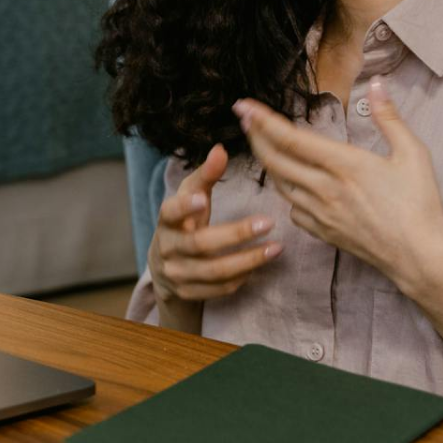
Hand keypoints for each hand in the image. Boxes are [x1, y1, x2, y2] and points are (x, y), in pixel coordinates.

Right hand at [147, 143, 282, 304]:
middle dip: (236, 234)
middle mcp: (168, 248)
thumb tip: (221, 149)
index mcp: (167, 220)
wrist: (166, 267)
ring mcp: (177, 274)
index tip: (203, 199)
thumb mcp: (191, 196)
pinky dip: (241, 278)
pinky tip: (259, 265)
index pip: (170, 212)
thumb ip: (206, 175)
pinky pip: (219, 289)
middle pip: (201, 244)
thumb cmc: (184, 222)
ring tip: (276, 248)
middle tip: (268, 222)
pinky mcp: (188, 293)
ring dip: (248, 260)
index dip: (184, 207)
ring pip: (214, 271)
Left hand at [232, 75, 442, 295]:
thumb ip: (389, 116)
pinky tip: (290, 184)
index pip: (291, 138)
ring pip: (280, 184)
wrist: (418, 257)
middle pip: (274, 160)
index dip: (263, 120)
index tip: (245, 106)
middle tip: (244, 119)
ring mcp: (320, 213)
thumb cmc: (419, 205)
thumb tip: (376, 84)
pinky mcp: (323, 232)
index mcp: (344, 165)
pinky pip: (293, 210)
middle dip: (255, 136)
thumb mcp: (412, 154)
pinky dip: (287, 193)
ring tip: (262, 145)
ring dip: (267, 162)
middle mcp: (324, 189)